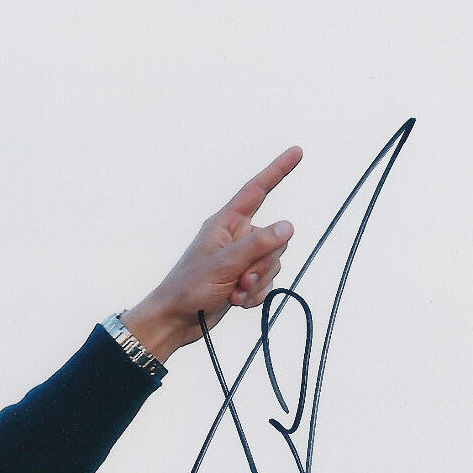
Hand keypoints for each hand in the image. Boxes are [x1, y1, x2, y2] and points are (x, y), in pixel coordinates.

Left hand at [122, 146, 302, 362]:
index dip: (277, 171)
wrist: (175, 321)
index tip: (297, 152)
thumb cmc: (188, 288)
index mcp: (225, 223)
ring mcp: (241, 259)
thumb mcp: (224, 265)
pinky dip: (255, 295)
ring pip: (273, 263)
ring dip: (257, 283)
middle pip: (275, 238)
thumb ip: (257, 245)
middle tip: (241, 279)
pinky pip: (267, 282)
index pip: (256, 191)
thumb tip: (287, 226)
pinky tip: (236, 303)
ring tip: (234, 293)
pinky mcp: (244, 279)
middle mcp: (235, 237)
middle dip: (263, 263)